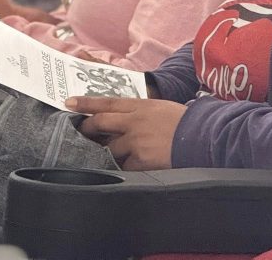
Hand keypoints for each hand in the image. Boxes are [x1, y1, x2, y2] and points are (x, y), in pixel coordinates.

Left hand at [69, 96, 186, 170]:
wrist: (203, 138)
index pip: (106, 102)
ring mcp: (136, 141)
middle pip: (100, 122)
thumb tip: (124, 119)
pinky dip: (122, 168)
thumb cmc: (185, 123)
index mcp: (140, 106)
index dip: (85, 102)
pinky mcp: (141, 160)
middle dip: (86, 128)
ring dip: (105, 152)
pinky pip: (124, 166)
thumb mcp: (161, 108)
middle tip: (79, 131)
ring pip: (109, 148)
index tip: (68, 102)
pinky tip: (123, 169)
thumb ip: (140, 112)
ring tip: (101, 156)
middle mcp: (133, 121)